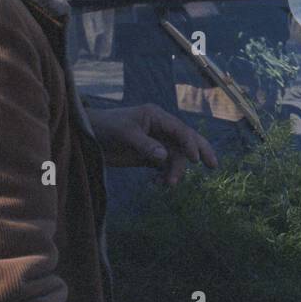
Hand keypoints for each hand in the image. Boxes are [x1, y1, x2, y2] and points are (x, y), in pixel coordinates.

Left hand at [86, 103, 217, 184]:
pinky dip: (164, 175)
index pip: (180, 130)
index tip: (195, 160)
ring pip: (176, 157)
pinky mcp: (149, 156)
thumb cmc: (105, 127)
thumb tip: (164, 157)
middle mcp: (161, 129)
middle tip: (213, 166)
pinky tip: (157, 182)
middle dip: (200, 152)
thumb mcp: (125, 134)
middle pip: (187, 140)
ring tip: (167, 184)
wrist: (87, 137)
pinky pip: (165, 166)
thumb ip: (145, 145)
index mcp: (157, 117)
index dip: (190, 144)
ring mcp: (156, 143)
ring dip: (175, 171)